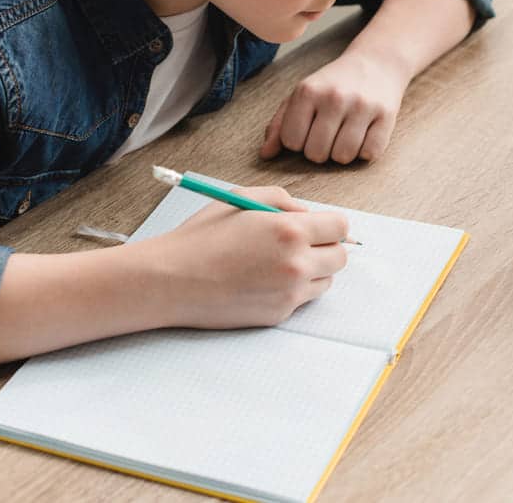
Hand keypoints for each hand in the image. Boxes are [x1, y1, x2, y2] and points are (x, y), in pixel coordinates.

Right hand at [145, 186, 348, 328]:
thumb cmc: (202, 237)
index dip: (330, 224)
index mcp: (289, 230)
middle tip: (301, 243)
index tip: (319, 225)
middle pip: (340, 257)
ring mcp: (289, 293)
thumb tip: (307, 213)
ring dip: (312, 270)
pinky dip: (292, 289)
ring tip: (278, 262)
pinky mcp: (278, 315)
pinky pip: (302, 299)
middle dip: (325, 247)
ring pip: (326, 280)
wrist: (172, 280)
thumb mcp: (240, 198)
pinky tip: (263, 280)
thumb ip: (282, 200)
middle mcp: (296, 264)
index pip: (340, 227)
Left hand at [259, 50, 409, 163]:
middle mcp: (334, 97)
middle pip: (316, 154)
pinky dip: (365, 151)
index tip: (307, 130)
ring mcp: (362, 106)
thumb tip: (265, 154)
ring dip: (342, 153)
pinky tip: (364, 135)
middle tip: (327, 134)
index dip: (297, 141)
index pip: (291, 141)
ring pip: (342, 157)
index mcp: (308, 91)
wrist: (376, 63)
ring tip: (345, 135)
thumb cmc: (333, 84)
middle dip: (319, 150)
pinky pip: (369, 154)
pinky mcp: (386, 116)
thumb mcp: (302, 95)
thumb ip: (279, 124)